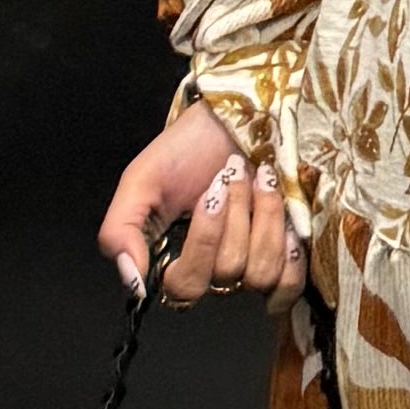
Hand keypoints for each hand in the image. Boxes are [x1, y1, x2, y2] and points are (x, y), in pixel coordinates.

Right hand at [96, 100, 298, 304]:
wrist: (237, 120)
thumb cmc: (186, 150)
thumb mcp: (141, 181)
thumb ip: (120, 231)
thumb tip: (132, 282)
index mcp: (171, 261)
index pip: (184, 288)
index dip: (202, 245)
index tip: (209, 196)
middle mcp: (211, 273)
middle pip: (226, 273)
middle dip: (233, 215)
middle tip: (229, 177)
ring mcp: (250, 268)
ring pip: (260, 274)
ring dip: (263, 216)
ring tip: (260, 179)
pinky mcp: (286, 262)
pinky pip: (288, 284)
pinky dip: (289, 252)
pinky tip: (285, 218)